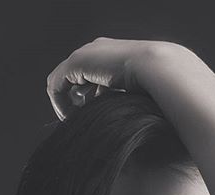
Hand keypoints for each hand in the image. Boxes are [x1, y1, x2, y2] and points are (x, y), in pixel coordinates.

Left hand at [46, 36, 180, 120]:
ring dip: (66, 103)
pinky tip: (70, 118)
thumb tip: (128, 123)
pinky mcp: (76, 63)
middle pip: (75, 77)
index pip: (93, 75)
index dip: (90, 98)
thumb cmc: (159, 87)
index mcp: (113, 55)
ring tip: (75, 121)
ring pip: (62, 80)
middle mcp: (97, 50)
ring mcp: (86, 54)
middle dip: (75, 100)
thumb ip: (131, 102)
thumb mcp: (143, 95)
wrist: (159, 69)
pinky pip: (55, 85)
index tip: (95, 117)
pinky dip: (59, 103)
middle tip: (82, 120)